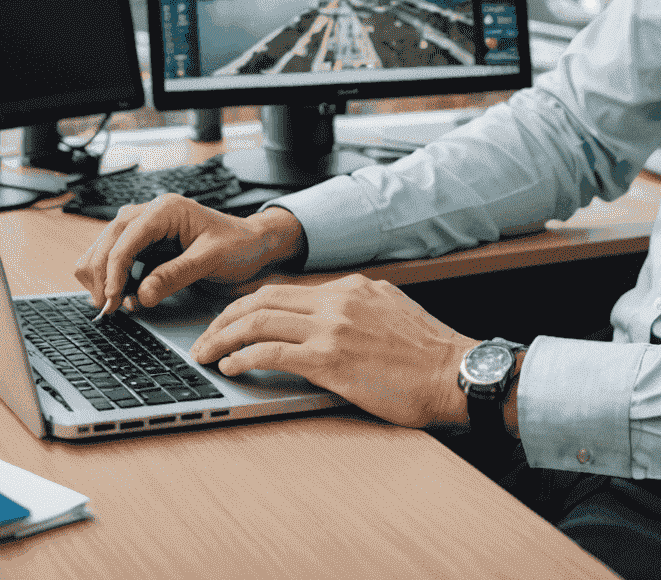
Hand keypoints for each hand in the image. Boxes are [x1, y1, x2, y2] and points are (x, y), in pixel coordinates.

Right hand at [73, 194, 303, 316]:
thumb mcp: (210, 260)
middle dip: (102, 272)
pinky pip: (121, 257)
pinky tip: (123, 297)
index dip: (113, 268)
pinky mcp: (149, 243)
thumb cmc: (237, 245)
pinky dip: (115, 277)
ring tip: (110, 304)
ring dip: (103, 274)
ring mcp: (149, 227)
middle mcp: (153, 212)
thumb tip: (142, 295)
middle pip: (110, 238)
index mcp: (167, 209)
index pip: (126, 236)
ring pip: (108, 246)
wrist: (253, 245)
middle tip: (105, 307)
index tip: (111, 298)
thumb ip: (175, 275)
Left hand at [192, 272, 476, 428]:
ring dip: (224, 336)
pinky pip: (272, 352)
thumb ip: (358, 307)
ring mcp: (332, 327)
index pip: (286, 287)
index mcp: (351, 287)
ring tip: (206, 352)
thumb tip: (329, 318)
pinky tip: (232, 367)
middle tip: (206, 335)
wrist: (455, 373)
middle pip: (264, 297)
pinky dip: (244, 358)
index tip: (232, 318)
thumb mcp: (391, 311)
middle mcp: (337, 299)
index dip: (251, 303)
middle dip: (226, 316)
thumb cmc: (429, 354)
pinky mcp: (330, 360)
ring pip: (259, 320)